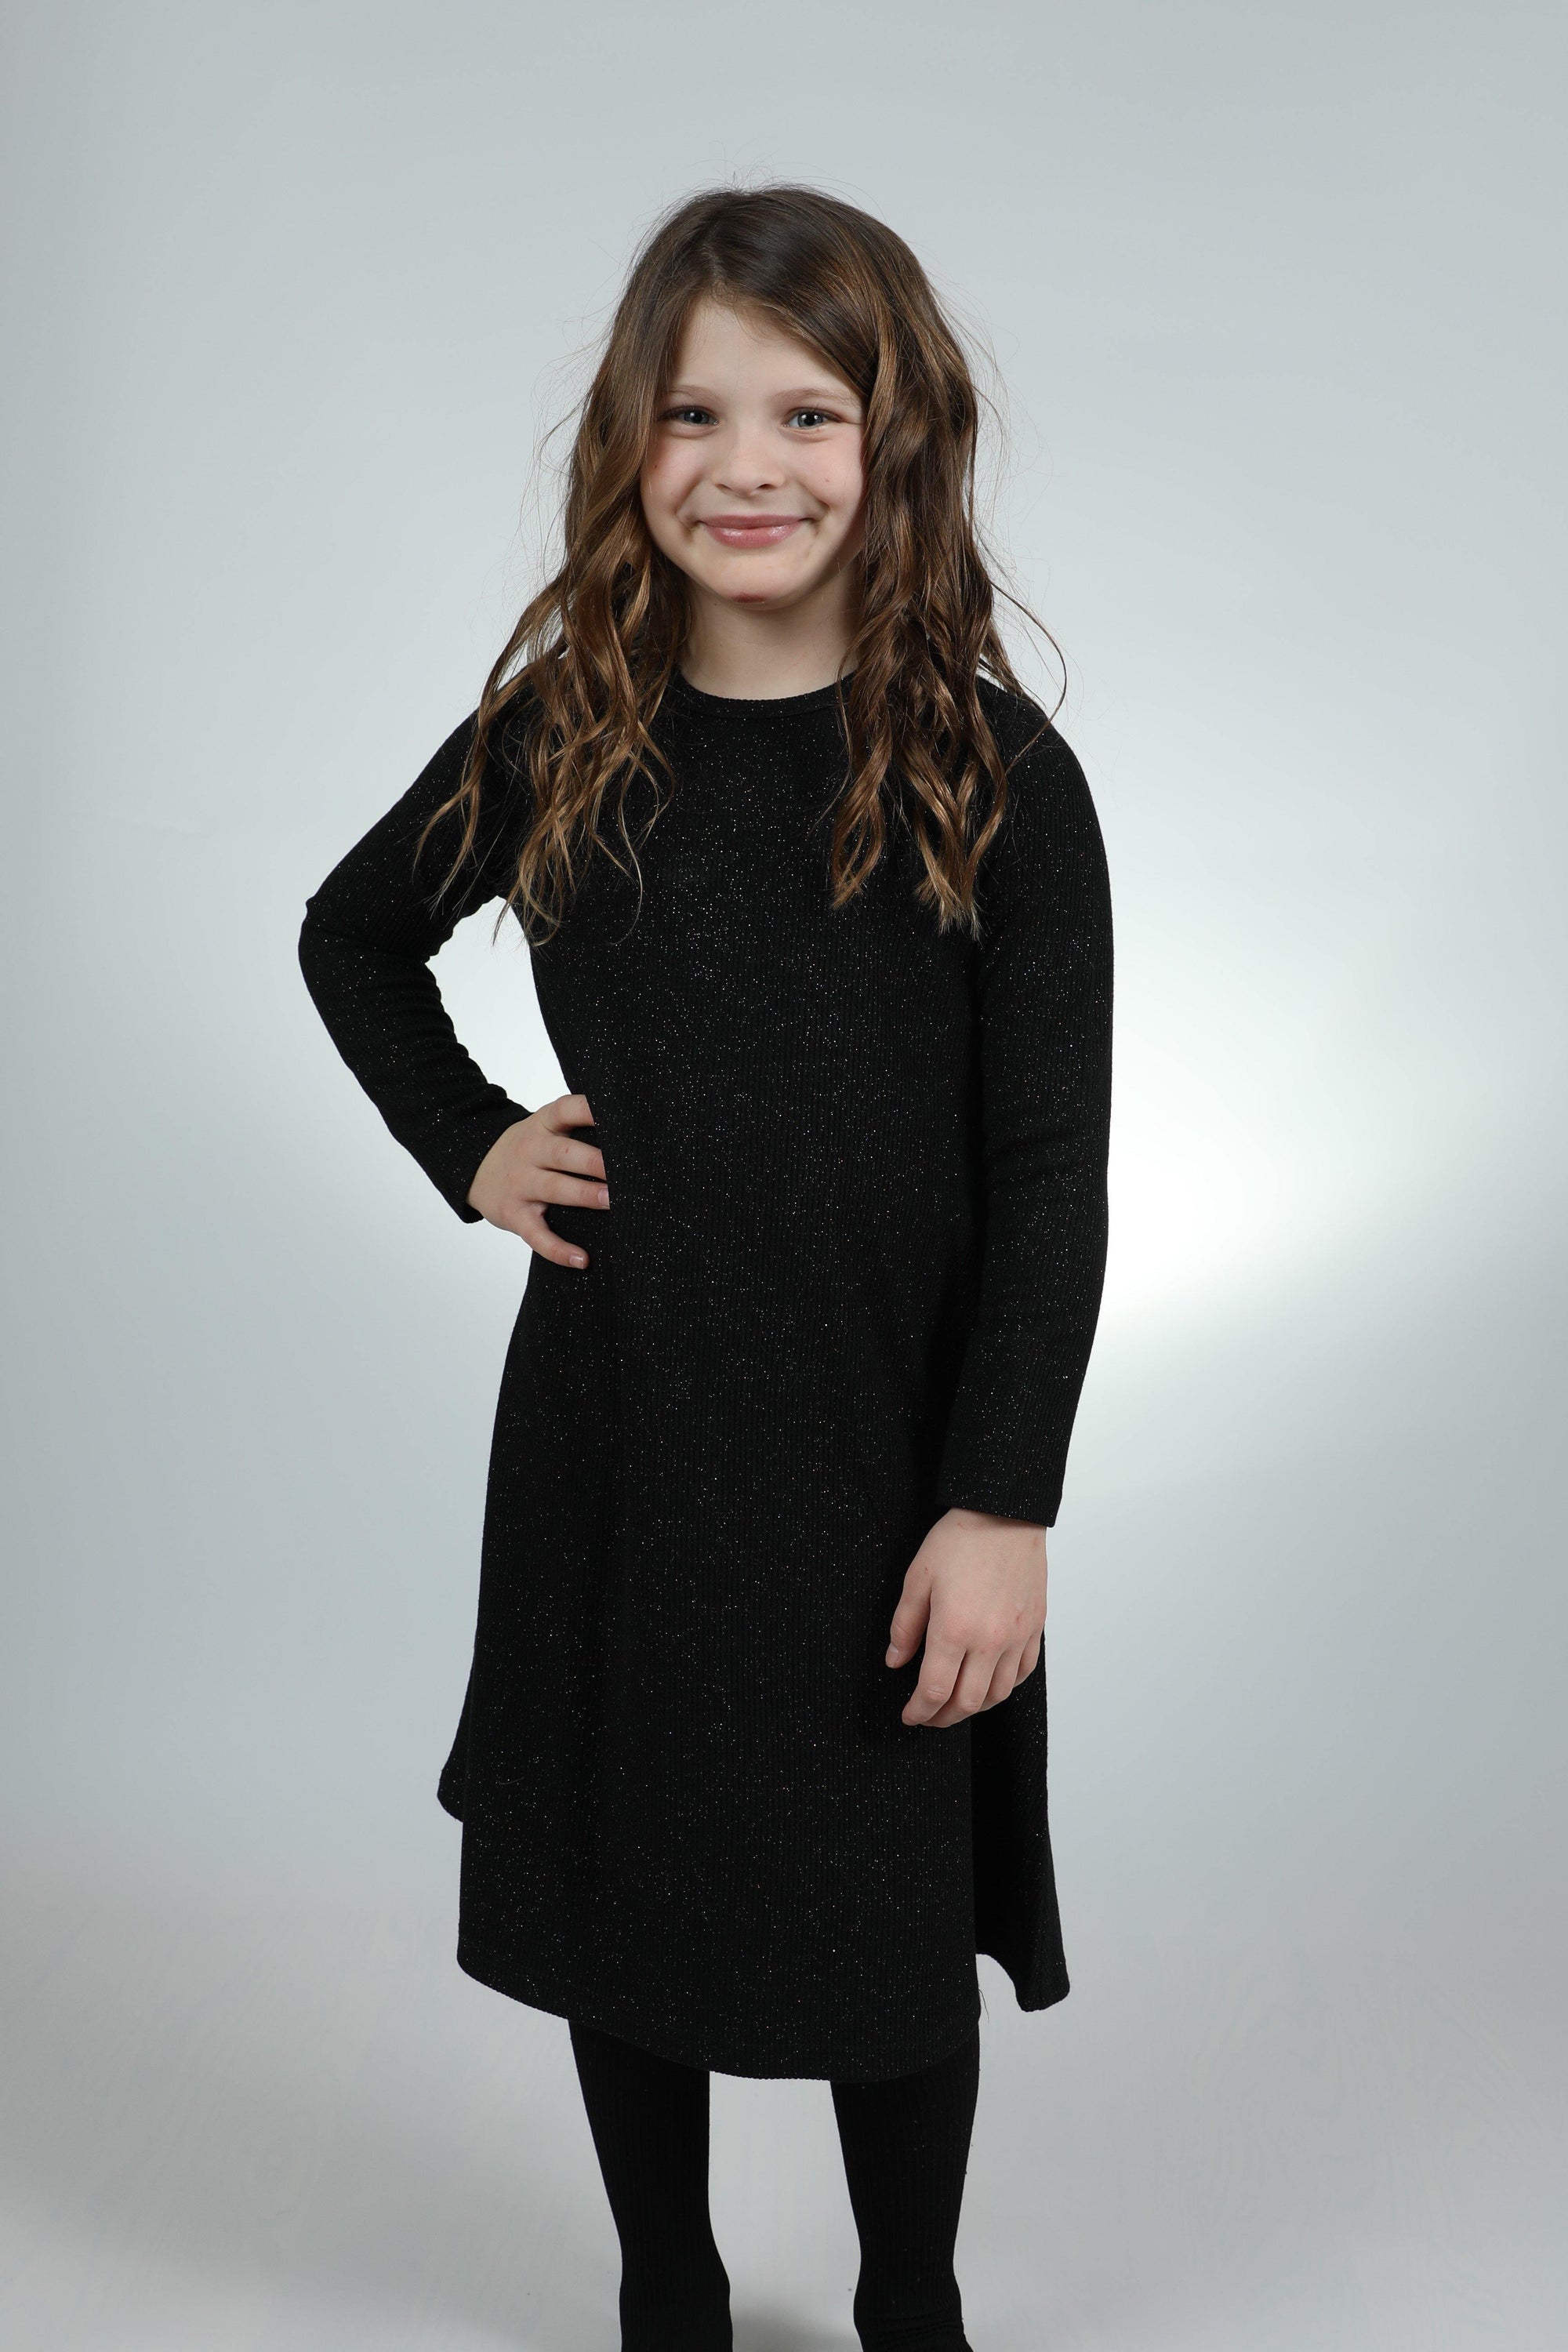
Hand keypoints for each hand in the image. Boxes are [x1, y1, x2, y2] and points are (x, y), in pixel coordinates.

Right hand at [465, 1092, 609, 1266]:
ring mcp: (520, 1184)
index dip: (588, 1109)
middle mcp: (530, 1151)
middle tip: (625, 1171)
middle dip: (595, 1161)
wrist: (475, 1170)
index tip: (613, 1114)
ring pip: (555, 1189)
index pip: (565, 1110)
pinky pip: (537, 1235)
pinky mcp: (514, 1215)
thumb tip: (630, 1143)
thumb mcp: (544, 1129)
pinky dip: (558, 1249)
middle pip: (564, 1153)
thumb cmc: (528, 1150)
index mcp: (543, 1125)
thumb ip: (576, 1129)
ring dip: (584, 1195)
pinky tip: (582, 1259)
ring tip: (612, 1201)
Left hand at [886, 1508, 1046, 1727]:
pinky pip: (1022, 1673)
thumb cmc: (960, 1540)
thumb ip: (905, 1626)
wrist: (1005, 1514)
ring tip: (956, 1703)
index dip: (919, 1711)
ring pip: (998, 1694)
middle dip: (942, 1718)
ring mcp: (1016, 1637)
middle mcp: (989, 1641)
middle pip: (967, 1703)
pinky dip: (1004, 1687)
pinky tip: (989, 1682)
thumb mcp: (917, 1578)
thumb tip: (896, 1660)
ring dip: (973, 1707)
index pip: (934, 1690)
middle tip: (927, 1716)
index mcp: (954, 1630)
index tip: (909, 1715)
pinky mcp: (1034, 1628)